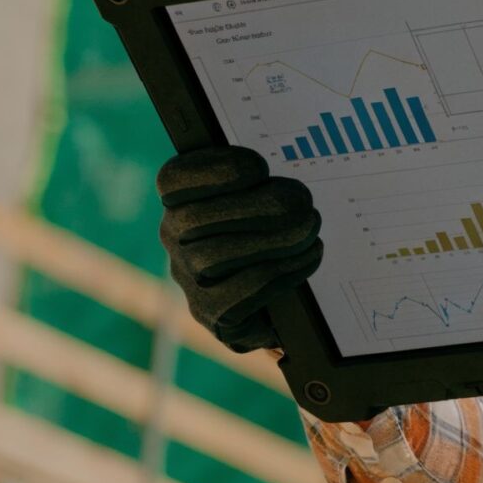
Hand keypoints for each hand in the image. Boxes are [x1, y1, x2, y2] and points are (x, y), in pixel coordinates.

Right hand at [155, 146, 322, 352]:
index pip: (173, 180)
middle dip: (256, 207)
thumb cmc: (283, 227)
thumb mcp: (274, 195)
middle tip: (303, 202)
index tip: (260, 168)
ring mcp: (190, 279)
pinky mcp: (211, 314)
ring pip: (213, 258)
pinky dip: (278, 274)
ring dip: (272, 240)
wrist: (295, 293)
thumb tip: (282, 175)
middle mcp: (176, 239)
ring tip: (310, 228)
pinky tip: (308, 256)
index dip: (213, 170)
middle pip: (194, 219)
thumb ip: (265, 180)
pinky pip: (234, 298)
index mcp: (184, 199)